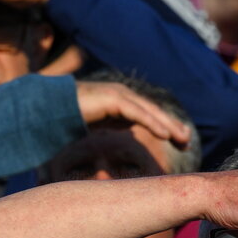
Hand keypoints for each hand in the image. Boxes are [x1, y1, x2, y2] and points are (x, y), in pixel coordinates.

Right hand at [75, 81, 190, 147]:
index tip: (180, 141)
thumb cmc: (71, 116)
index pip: (149, 114)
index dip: (166, 126)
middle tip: (188, 142)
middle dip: (173, 126)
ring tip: (183, 140)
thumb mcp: (100, 122)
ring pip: (150, 112)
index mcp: (121, 100)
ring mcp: (119, 95)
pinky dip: (153, 124)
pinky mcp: (113, 99)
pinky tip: (165, 135)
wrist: (49, 108)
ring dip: (168, 126)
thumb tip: (129, 130)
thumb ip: (115, 122)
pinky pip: (138, 113)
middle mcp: (123, 95)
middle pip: (154, 112)